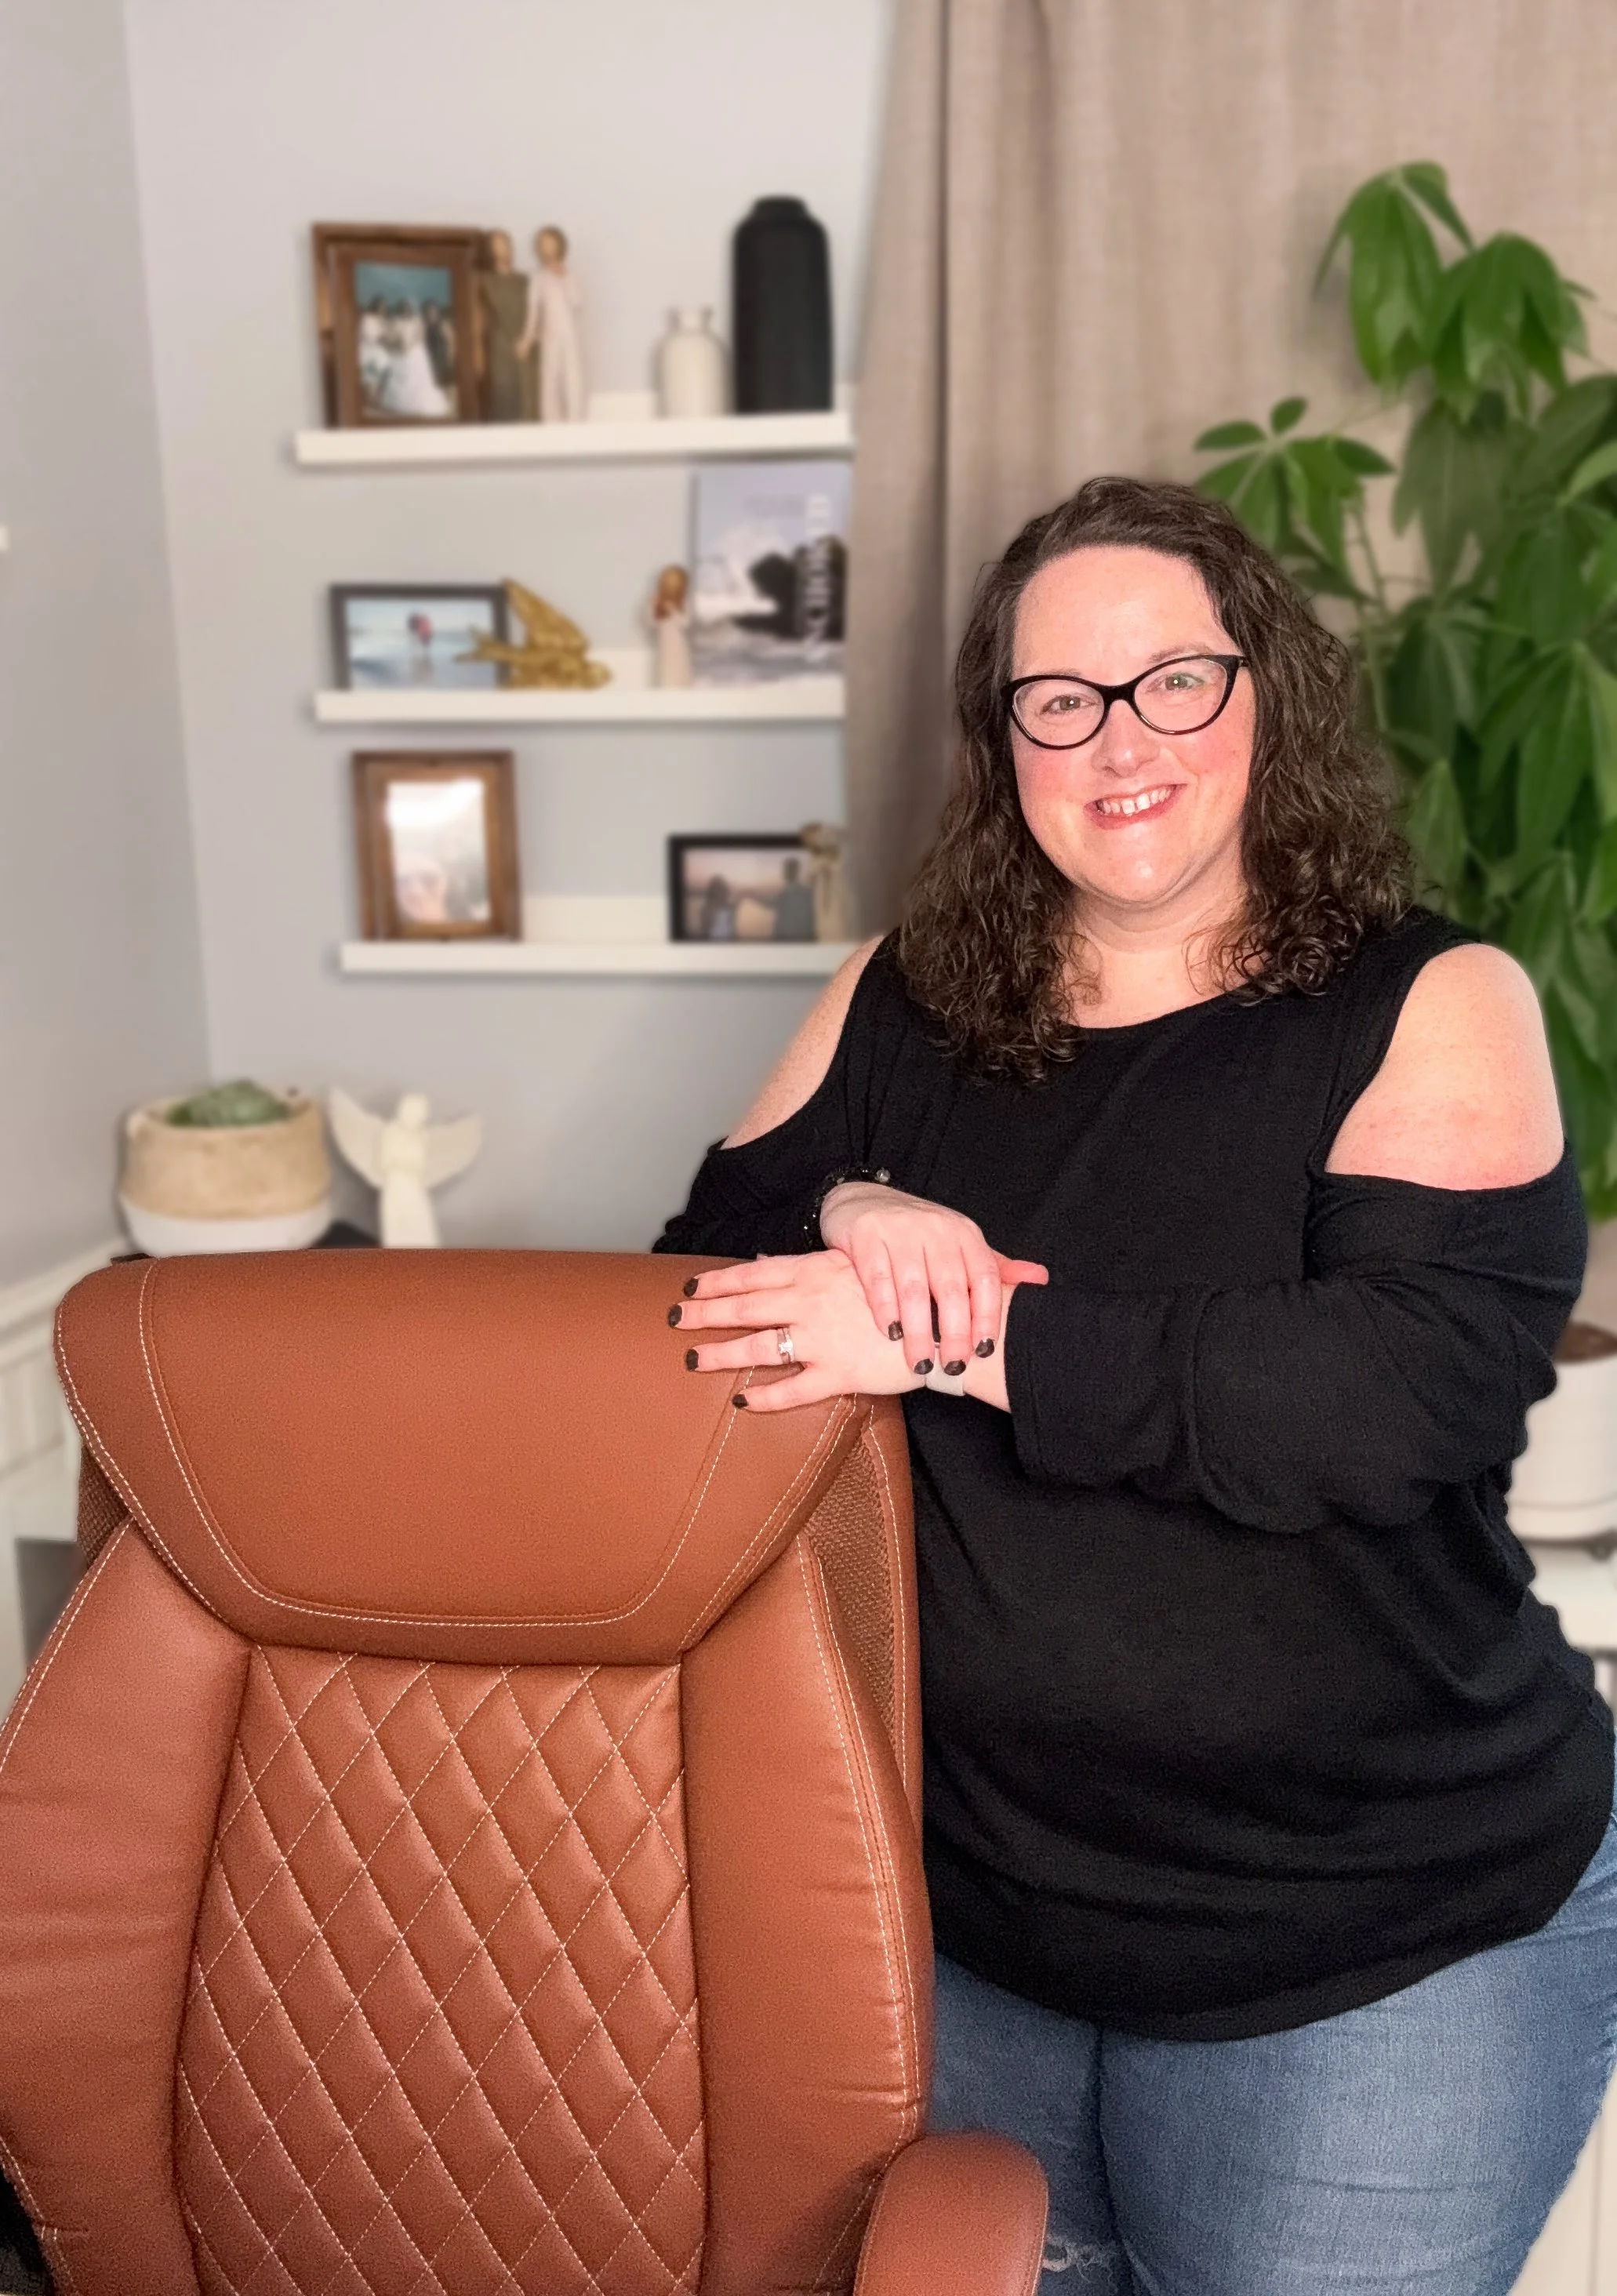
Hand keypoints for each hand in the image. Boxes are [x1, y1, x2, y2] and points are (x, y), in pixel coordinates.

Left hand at [672, 1249, 923, 1414]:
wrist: (944, 1323)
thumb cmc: (902, 1293)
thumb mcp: (854, 1267)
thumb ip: (811, 1268)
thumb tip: (770, 1262)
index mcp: (816, 1271)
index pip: (753, 1274)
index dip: (718, 1281)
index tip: (690, 1286)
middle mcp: (811, 1302)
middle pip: (745, 1308)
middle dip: (705, 1314)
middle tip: (675, 1318)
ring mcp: (822, 1340)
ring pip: (758, 1347)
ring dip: (721, 1354)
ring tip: (695, 1359)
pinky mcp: (838, 1374)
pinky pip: (792, 1389)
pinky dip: (765, 1396)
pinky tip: (743, 1399)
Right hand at [819, 1182, 1047, 1377]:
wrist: (861, 1200)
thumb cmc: (917, 1234)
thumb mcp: (959, 1244)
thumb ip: (995, 1267)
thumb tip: (1041, 1279)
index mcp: (965, 1234)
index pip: (985, 1277)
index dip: (988, 1316)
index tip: (985, 1350)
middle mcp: (936, 1229)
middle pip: (951, 1287)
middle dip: (954, 1332)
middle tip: (953, 1365)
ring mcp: (900, 1230)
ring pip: (914, 1289)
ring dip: (919, 1330)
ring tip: (921, 1361)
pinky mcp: (867, 1235)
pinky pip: (878, 1278)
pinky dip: (885, 1308)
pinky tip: (890, 1333)